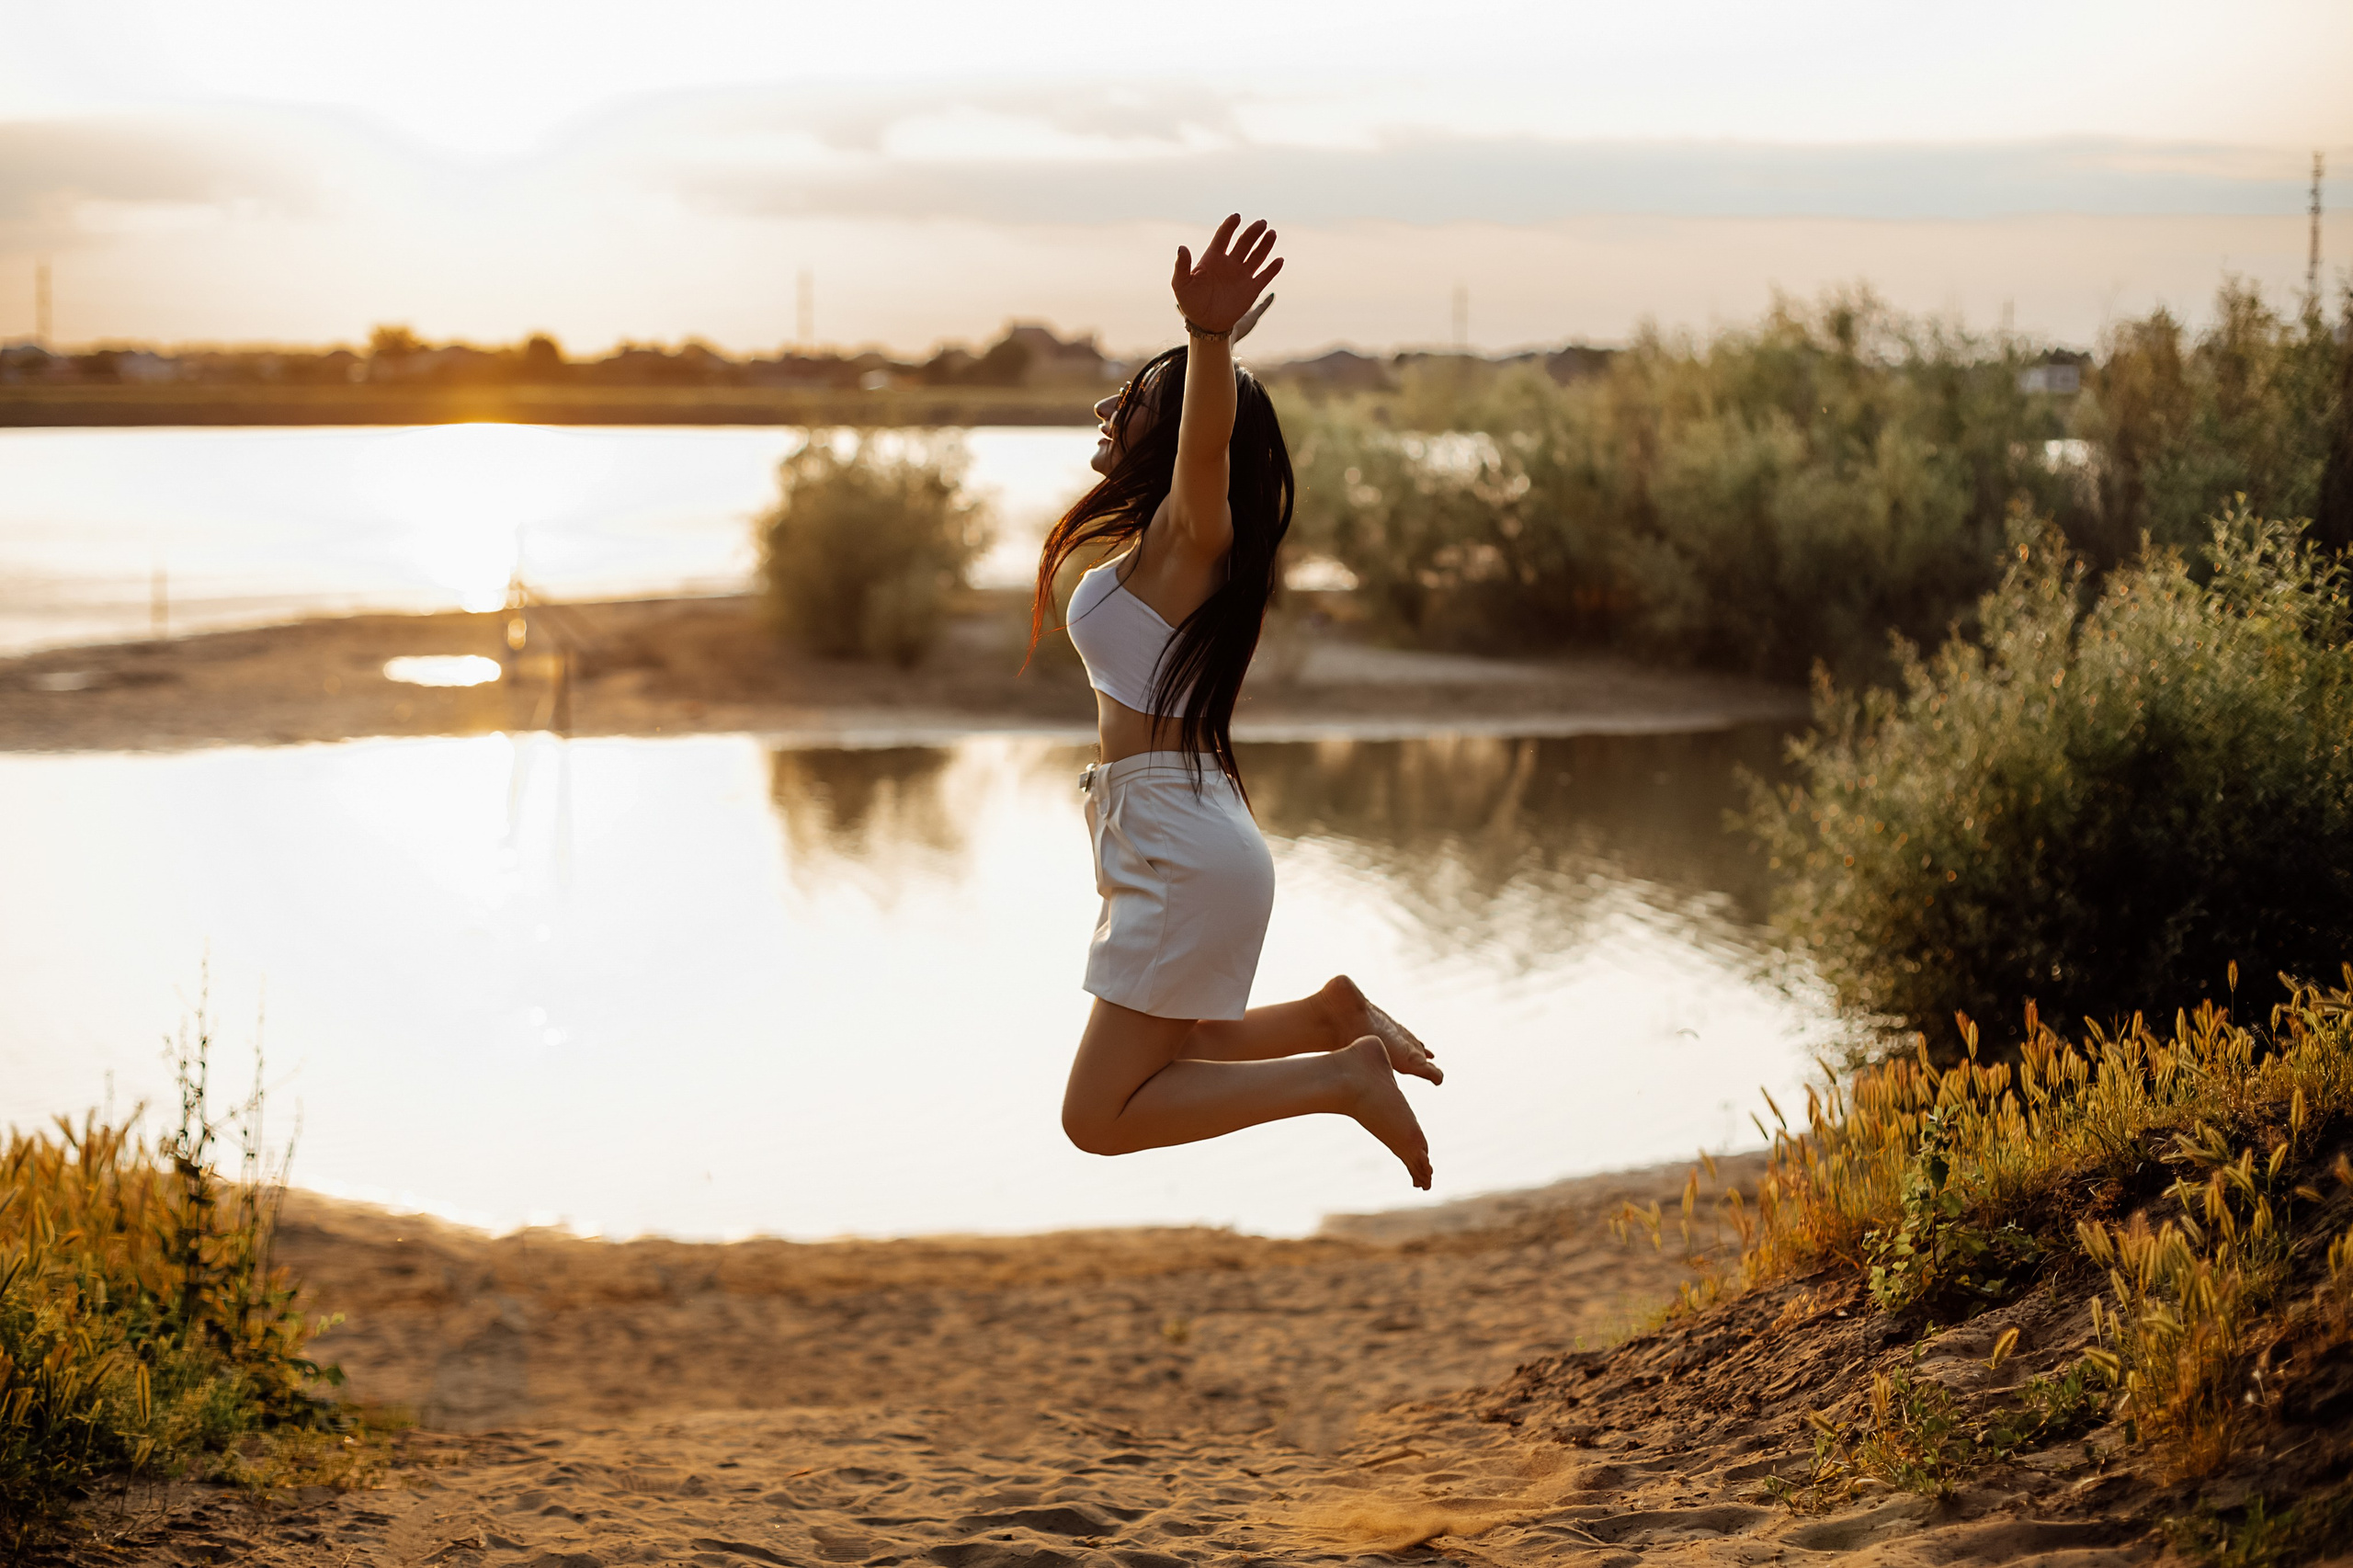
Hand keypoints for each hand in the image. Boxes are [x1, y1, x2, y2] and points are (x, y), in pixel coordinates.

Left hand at [1171, 215, 1282, 335]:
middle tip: (1262, 223)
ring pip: (1257, 255)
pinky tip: (1279, 260)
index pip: (1223, 236)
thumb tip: (1181, 248)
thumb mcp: (1181, 284)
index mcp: (1213, 258)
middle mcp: (1230, 263)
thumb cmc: (1190, 303)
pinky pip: (1265, 276)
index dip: (1229, 226)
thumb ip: (1182, 266)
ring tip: (1271, 233)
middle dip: (1253, 232)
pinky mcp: (1251, 289)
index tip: (1236, 217)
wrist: (1205, 324)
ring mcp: (1242, 275)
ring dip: (1265, 245)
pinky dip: (1272, 268)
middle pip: (1244, 242)